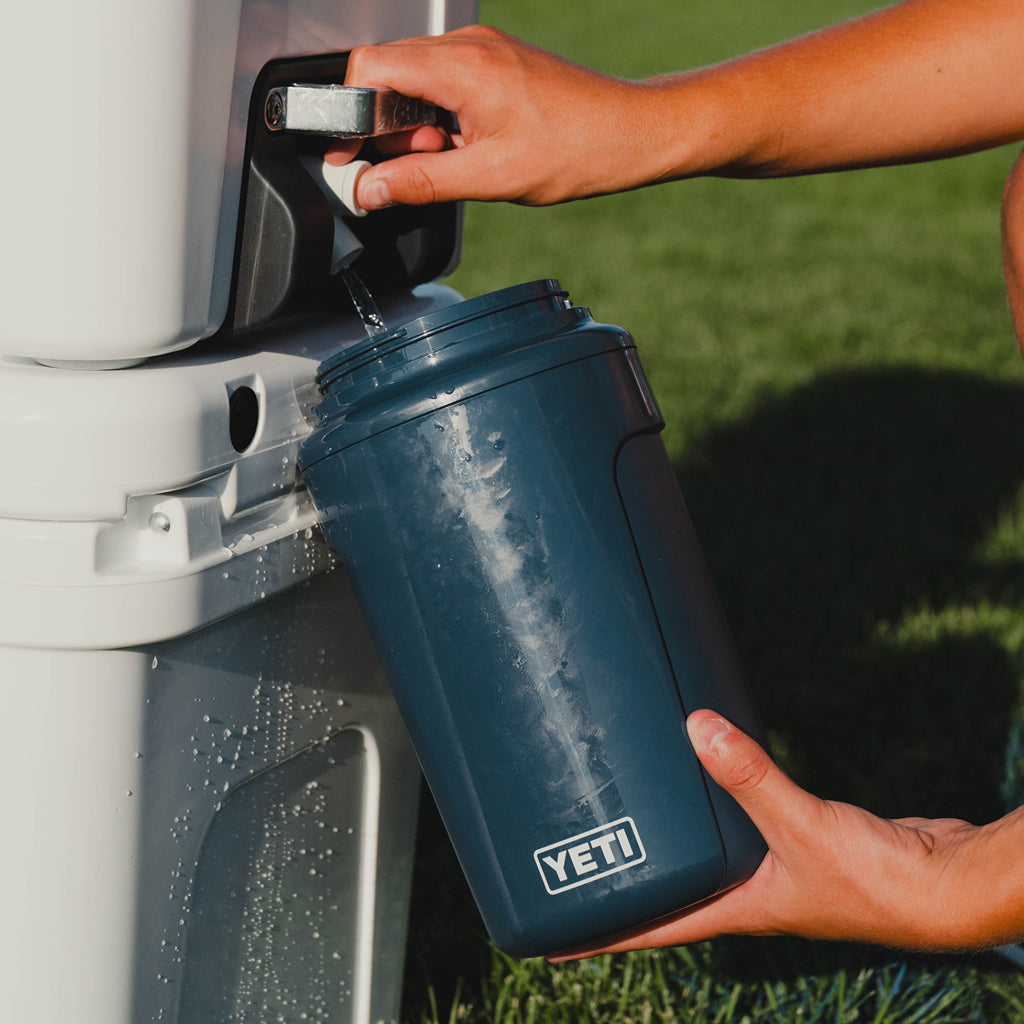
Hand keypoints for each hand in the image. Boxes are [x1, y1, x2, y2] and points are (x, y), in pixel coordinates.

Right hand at [328, 25, 656, 208]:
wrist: (631, 132)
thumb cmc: (576, 149)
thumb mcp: (490, 177)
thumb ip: (421, 181)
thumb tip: (369, 190)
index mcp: (461, 67)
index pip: (368, 68)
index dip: (348, 114)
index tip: (350, 156)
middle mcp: (468, 46)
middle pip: (386, 71)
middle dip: (384, 126)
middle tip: (413, 166)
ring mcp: (483, 49)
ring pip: (414, 79)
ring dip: (414, 126)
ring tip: (451, 158)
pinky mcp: (495, 61)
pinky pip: (443, 81)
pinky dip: (439, 117)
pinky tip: (466, 146)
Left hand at [550, 709, 1023, 959]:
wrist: (941, 885)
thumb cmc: (877, 882)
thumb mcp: (800, 828)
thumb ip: (750, 778)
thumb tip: (697, 728)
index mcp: (734, 909)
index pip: (651, 928)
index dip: (599, 934)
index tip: (549, 940)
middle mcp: (744, 894)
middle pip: (669, 894)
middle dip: (624, 883)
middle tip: (575, 854)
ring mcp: (768, 870)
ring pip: (701, 858)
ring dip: (666, 841)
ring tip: (625, 809)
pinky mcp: (792, 841)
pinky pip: (736, 824)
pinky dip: (712, 806)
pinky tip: (703, 775)